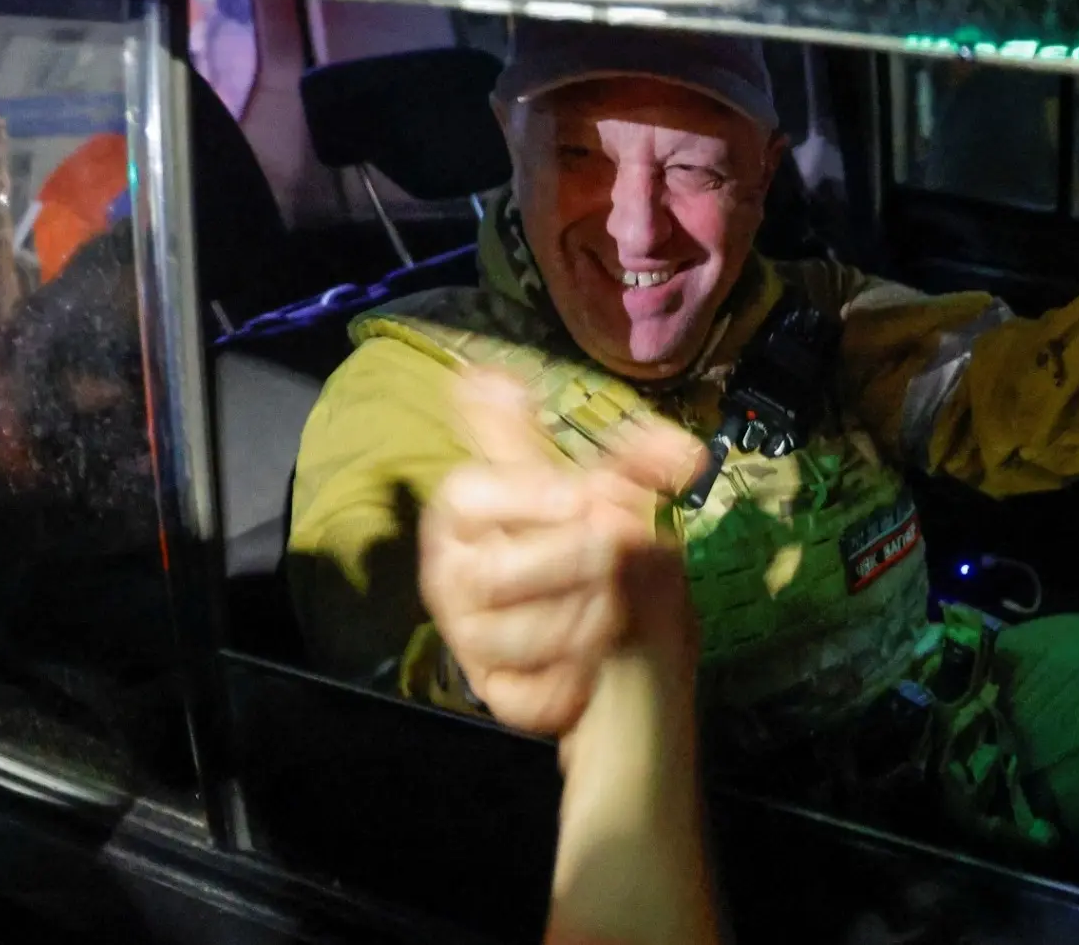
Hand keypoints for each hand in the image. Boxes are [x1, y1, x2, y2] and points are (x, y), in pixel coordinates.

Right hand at [419, 369, 705, 736]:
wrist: (626, 635)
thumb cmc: (598, 547)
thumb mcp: (609, 490)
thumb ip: (598, 447)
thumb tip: (519, 384)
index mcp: (463, 516)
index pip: (465, 498)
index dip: (528, 495)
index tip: (586, 494)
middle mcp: (452, 579)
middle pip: (494, 572)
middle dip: (572, 558)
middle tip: (623, 543)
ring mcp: (471, 641)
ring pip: (518, 636)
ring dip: (587, 614)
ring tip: (621, 600)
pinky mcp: (500, 693)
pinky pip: (535, 691)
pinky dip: (582, 673)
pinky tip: (605, 653)